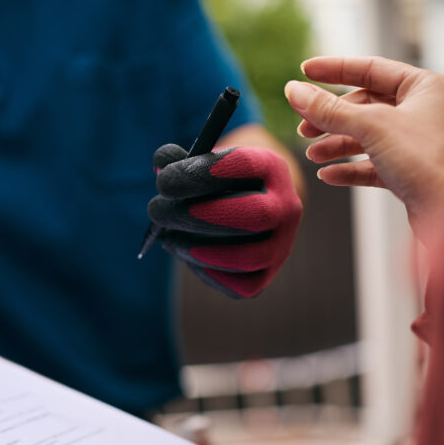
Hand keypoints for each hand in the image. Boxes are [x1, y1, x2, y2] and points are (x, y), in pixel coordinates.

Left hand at [148, 144, 302, 297]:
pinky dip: (208, 272)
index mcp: (272, 167)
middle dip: (197, 216)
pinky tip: (187, 253)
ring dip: (198, 249)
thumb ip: (179, 160)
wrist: (248, 209)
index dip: (202, 175)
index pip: (246, 166)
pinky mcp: (268, 275)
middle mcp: (287, 206)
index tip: (164, 181)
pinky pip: (242, 284)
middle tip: (157, 211)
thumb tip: (161, 163)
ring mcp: (282, 244)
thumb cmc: (216, 182)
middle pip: (254, 216)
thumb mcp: (201, 163)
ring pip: (248, 256)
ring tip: (168, 237)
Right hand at [284, 56, 443, 237]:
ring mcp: (420, 142)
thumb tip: (292, 90)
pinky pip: (375, 163)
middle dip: (332, 117)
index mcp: (426, 87)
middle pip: (366, 105)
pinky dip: (351, 167)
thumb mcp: (371, 127)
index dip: (334, 70)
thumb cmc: (427, 162)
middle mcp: (426, 110)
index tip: (303, 72)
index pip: (371, 68)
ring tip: (312, 155)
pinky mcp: (413, 172)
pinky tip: (328, 175)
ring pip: (368, 135)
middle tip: (304, 129)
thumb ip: (329, 109)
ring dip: (337, 144)